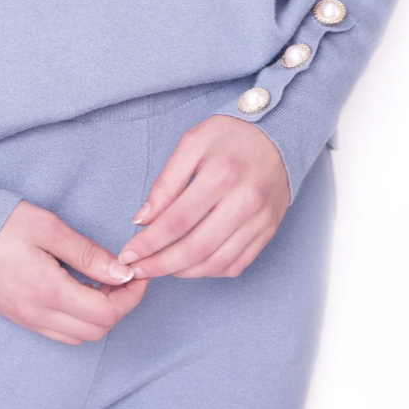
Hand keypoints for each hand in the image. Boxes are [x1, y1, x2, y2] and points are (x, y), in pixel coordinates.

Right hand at [0, 201, 147, 344]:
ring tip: (97, 282)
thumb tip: (122, 273)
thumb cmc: (2, 223)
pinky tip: (75, 290)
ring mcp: (26, 319)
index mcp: (48, 291)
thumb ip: (88, 254)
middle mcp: (38, 314)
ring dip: (97, 315)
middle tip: (119, 276)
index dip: (130, 297)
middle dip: (118, 306)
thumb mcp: (50, 228)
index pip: (106, 313)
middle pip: (96, 330)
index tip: (136, 274)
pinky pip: (58, 333)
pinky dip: (77, 319)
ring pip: (79, 336)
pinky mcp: (18, 316)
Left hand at [117, 115, 290, 279]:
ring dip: (183, 272)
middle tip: (138, 270)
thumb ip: (166, 182)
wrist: (279, 135)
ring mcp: (260, 220)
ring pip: (216, 263)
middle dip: (160, 265)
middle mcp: (245, 202)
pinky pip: (237, 264)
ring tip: (162, 268)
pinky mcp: (269, 231)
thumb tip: (143, 219)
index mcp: (221, 175)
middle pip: (196, 248)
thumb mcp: (192, 143)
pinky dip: (210, 271)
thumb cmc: (231, 136)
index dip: (149, 243)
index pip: (177, 221)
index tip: (129, 254)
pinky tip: (192, 265)